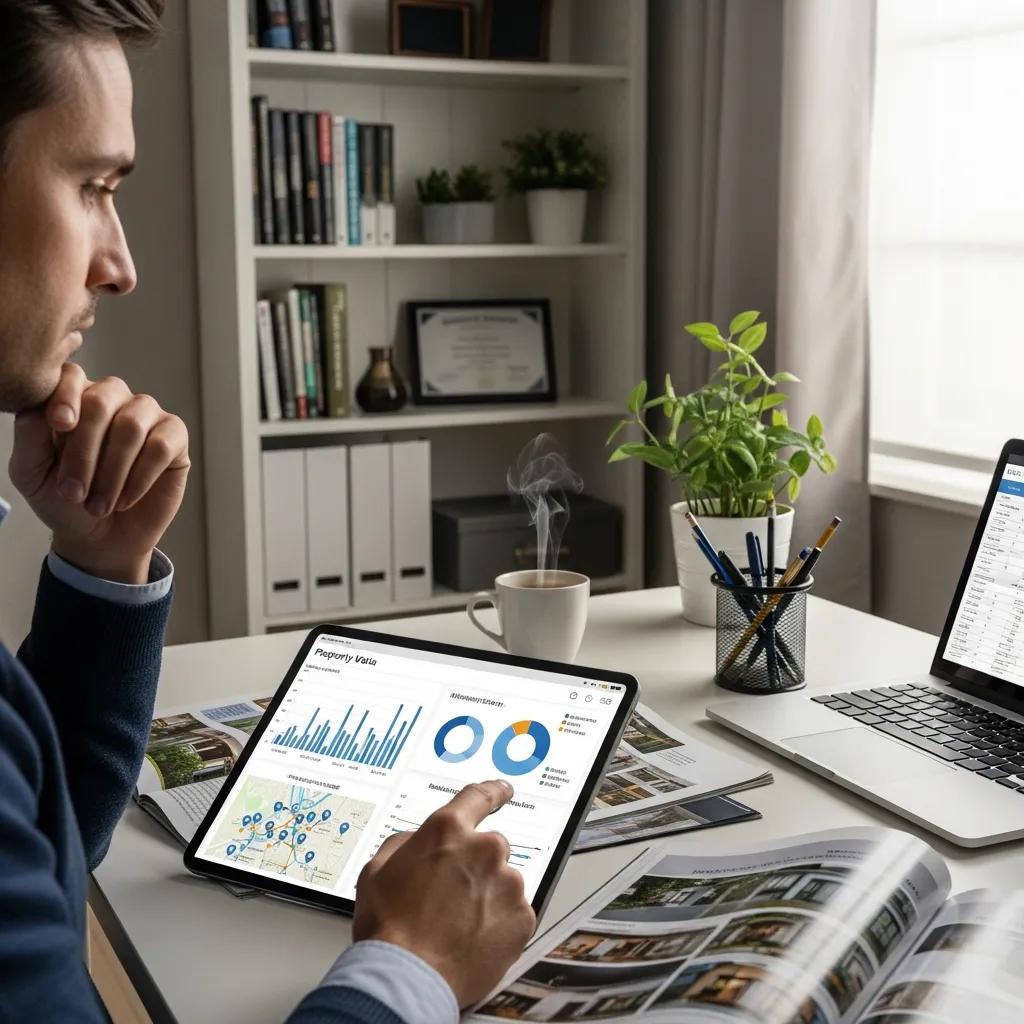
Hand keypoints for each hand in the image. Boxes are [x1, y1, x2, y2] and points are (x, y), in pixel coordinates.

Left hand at [8, 364, 189, 582]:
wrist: (99, 539)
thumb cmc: (64, 501)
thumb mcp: (31, 473)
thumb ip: (29, 436)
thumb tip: (38, 409)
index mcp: (74, 398)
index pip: (71, 376)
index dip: (66, 396)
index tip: (60, 426)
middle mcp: (113, 399)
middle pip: (102, 400)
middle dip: (84, 451)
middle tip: (73, 493)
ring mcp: (146, 415)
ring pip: (132, 425)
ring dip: (111, 472)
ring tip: (99, 505)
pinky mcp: (174, 437)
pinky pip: (160, 446)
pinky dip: (140, 478)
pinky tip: (125, 499)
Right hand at [353, 780, 535, 1008]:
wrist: (407, 979)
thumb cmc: (388, 928)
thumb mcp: (376, 871)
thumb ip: (403, 843)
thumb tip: (416, 840)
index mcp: (448, 831)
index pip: (478, 797)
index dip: (492, 792)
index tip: (503, 790)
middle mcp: (483, 850)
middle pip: (491, 847)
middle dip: (477, 866)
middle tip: (453, 896)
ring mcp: (507, 883)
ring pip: (504, 882)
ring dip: (488, 896)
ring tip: (458, 925)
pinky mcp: (522, 917)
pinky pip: (515, 913)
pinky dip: (500, 923)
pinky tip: (474, 938)